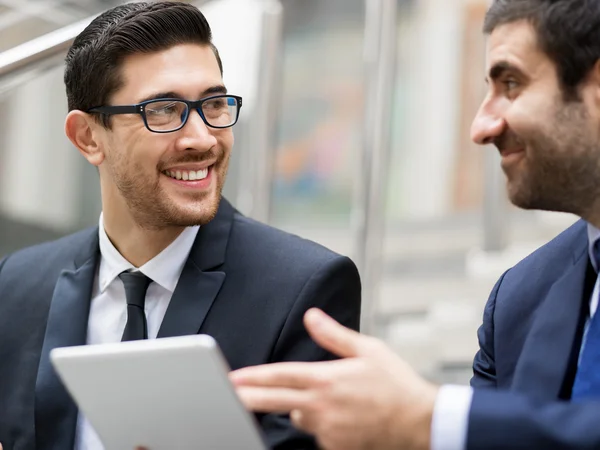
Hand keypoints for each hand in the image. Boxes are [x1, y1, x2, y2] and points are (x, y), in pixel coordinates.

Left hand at [230, 308, 438, 449]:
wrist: (420, 422)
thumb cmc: (396, 384)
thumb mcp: (368, 350)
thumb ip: (333, 334)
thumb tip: (310, 315)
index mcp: (326, 380)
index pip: (280, 376)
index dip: (253, 377)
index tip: (233, 378)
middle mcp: (321, 406)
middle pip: (274, 401)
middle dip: (248, 397)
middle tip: (228, 394)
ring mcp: (327, 430)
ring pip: (300, 416)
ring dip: (303, 408)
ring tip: (334, 400)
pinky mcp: (335, 447)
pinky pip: (318, 433)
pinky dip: (323, 423)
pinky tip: (345, 416)